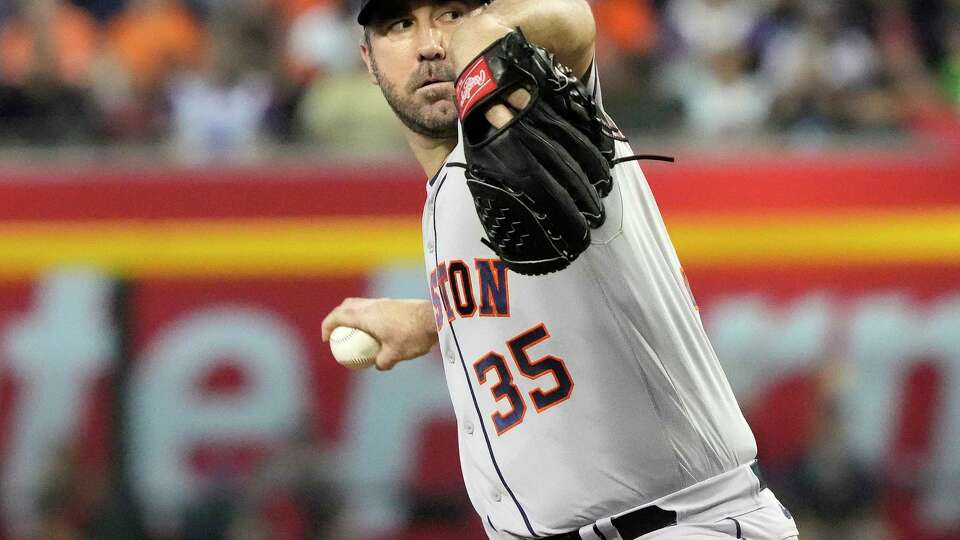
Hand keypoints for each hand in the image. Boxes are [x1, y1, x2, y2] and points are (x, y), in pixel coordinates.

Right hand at [321, 298, 437, 370]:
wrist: (436, 317)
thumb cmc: (413, 336)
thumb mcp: (396, 354)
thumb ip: (383, 361)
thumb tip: (378, 365)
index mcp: (366, 316)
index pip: (338, 316)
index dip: (327, 326)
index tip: (326, 339)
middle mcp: (372, 305)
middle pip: (347, 306)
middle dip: (338, 318)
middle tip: (338, 333)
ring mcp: (384, 302)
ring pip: (361, 304)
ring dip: (354, 315)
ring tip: (356, 333)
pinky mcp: (394, 303)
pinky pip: (373, 307)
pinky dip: (368, 317)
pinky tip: (376, 331)